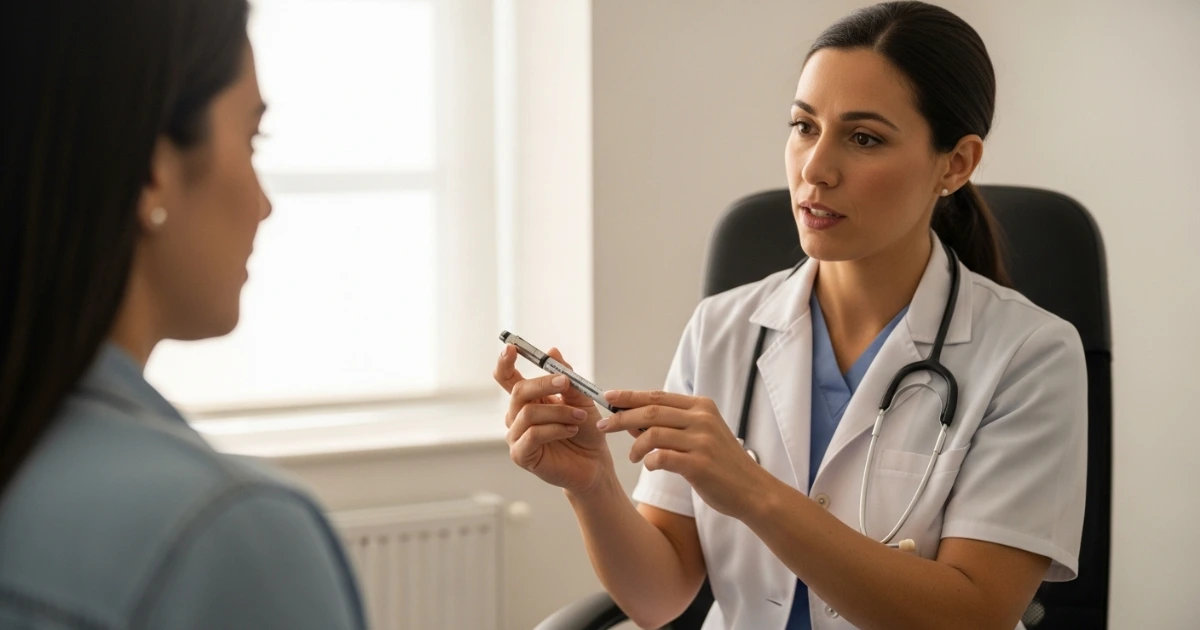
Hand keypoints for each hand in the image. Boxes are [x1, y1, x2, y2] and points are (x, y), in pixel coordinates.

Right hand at [494, 344, 612, 494]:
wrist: (595, 462)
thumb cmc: (586, 430)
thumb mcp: (581, 398)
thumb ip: (567, 377)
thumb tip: (553, 351)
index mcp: (527, 399)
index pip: (506, 378)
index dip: (505, 362)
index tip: (511, 347)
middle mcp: (517, 416)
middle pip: (518, 391)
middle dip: (543, 384)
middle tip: (566, 382)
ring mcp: (516, 436)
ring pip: (528, 413)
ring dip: (558, 412)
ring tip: (579, 417)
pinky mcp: (520, 455)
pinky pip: (532, 435)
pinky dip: (555, 429)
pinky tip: (570, 431)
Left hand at [596, 390, 765, 516]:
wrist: (752, 491)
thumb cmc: (721, 463)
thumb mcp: (700, 435)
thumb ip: (670, 425)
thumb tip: (630, 419)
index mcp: (701, 407)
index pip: (657, 395)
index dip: (629, 396)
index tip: (608, 397)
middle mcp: (702, 419)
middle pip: (651, 411)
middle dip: (621, 417)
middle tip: (603, 426)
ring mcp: (702, 441)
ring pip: (652, 434)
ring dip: (634, 446)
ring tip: (631, 456)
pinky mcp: (700, 465)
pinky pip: (661, 458)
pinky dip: (649, 462)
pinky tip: (649, 466)